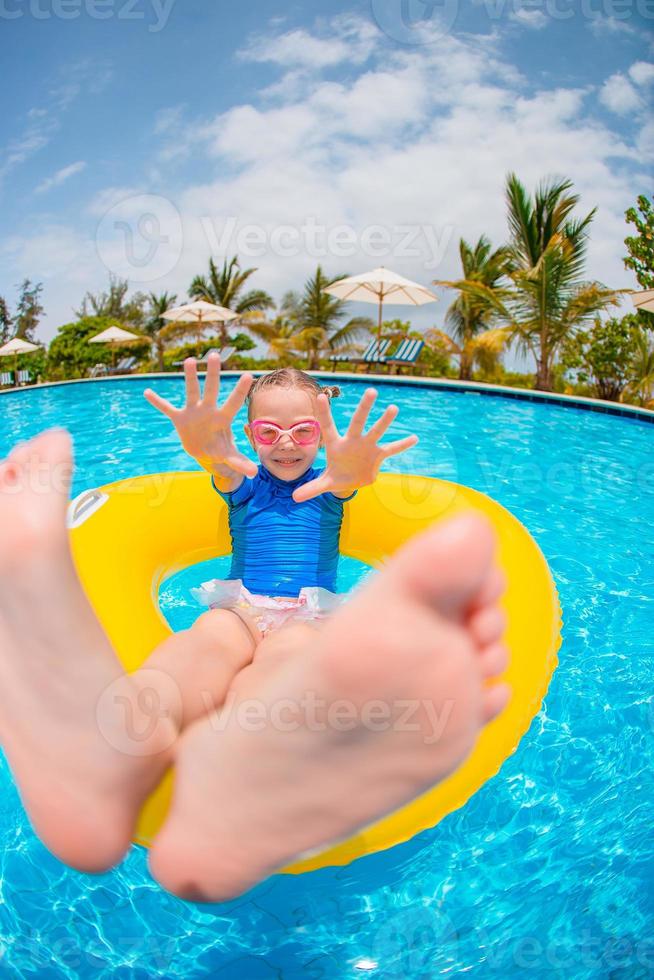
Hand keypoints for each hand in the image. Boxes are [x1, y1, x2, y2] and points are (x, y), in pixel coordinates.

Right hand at [143, 354, 257, 478]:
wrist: (205, 452)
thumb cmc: (220, 450)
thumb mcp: (230, 457)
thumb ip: (240, 463)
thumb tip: (254, 473)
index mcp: (222, 419)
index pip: (233, 403)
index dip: (240, 390)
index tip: (249, 375)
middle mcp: (208, 410)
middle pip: (211, 389)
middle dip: (213, 373)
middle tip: (215, 355)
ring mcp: (193, 412)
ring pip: (191, 391)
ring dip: (190, 377)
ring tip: (190, 360)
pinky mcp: (180, 418)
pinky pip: (167, 408)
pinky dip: (158, 402)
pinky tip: (147, 392)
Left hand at [292, 388, 417, 502]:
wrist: (350, 481)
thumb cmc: (335, 476)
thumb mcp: (324, 483)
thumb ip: (311, 488)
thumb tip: (294, 498)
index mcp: (336, 444)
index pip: (327, 426)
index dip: (324, 413)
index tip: (320, 396)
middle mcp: (353, 441)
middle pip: (358, 422)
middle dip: (364, 408)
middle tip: (371, 391)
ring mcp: (366, 446)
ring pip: (376, 431)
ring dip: (384, 421)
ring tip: (393, 408)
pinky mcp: (378, 455)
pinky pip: (391, 449)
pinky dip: (402, 445)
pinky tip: (414, 438)